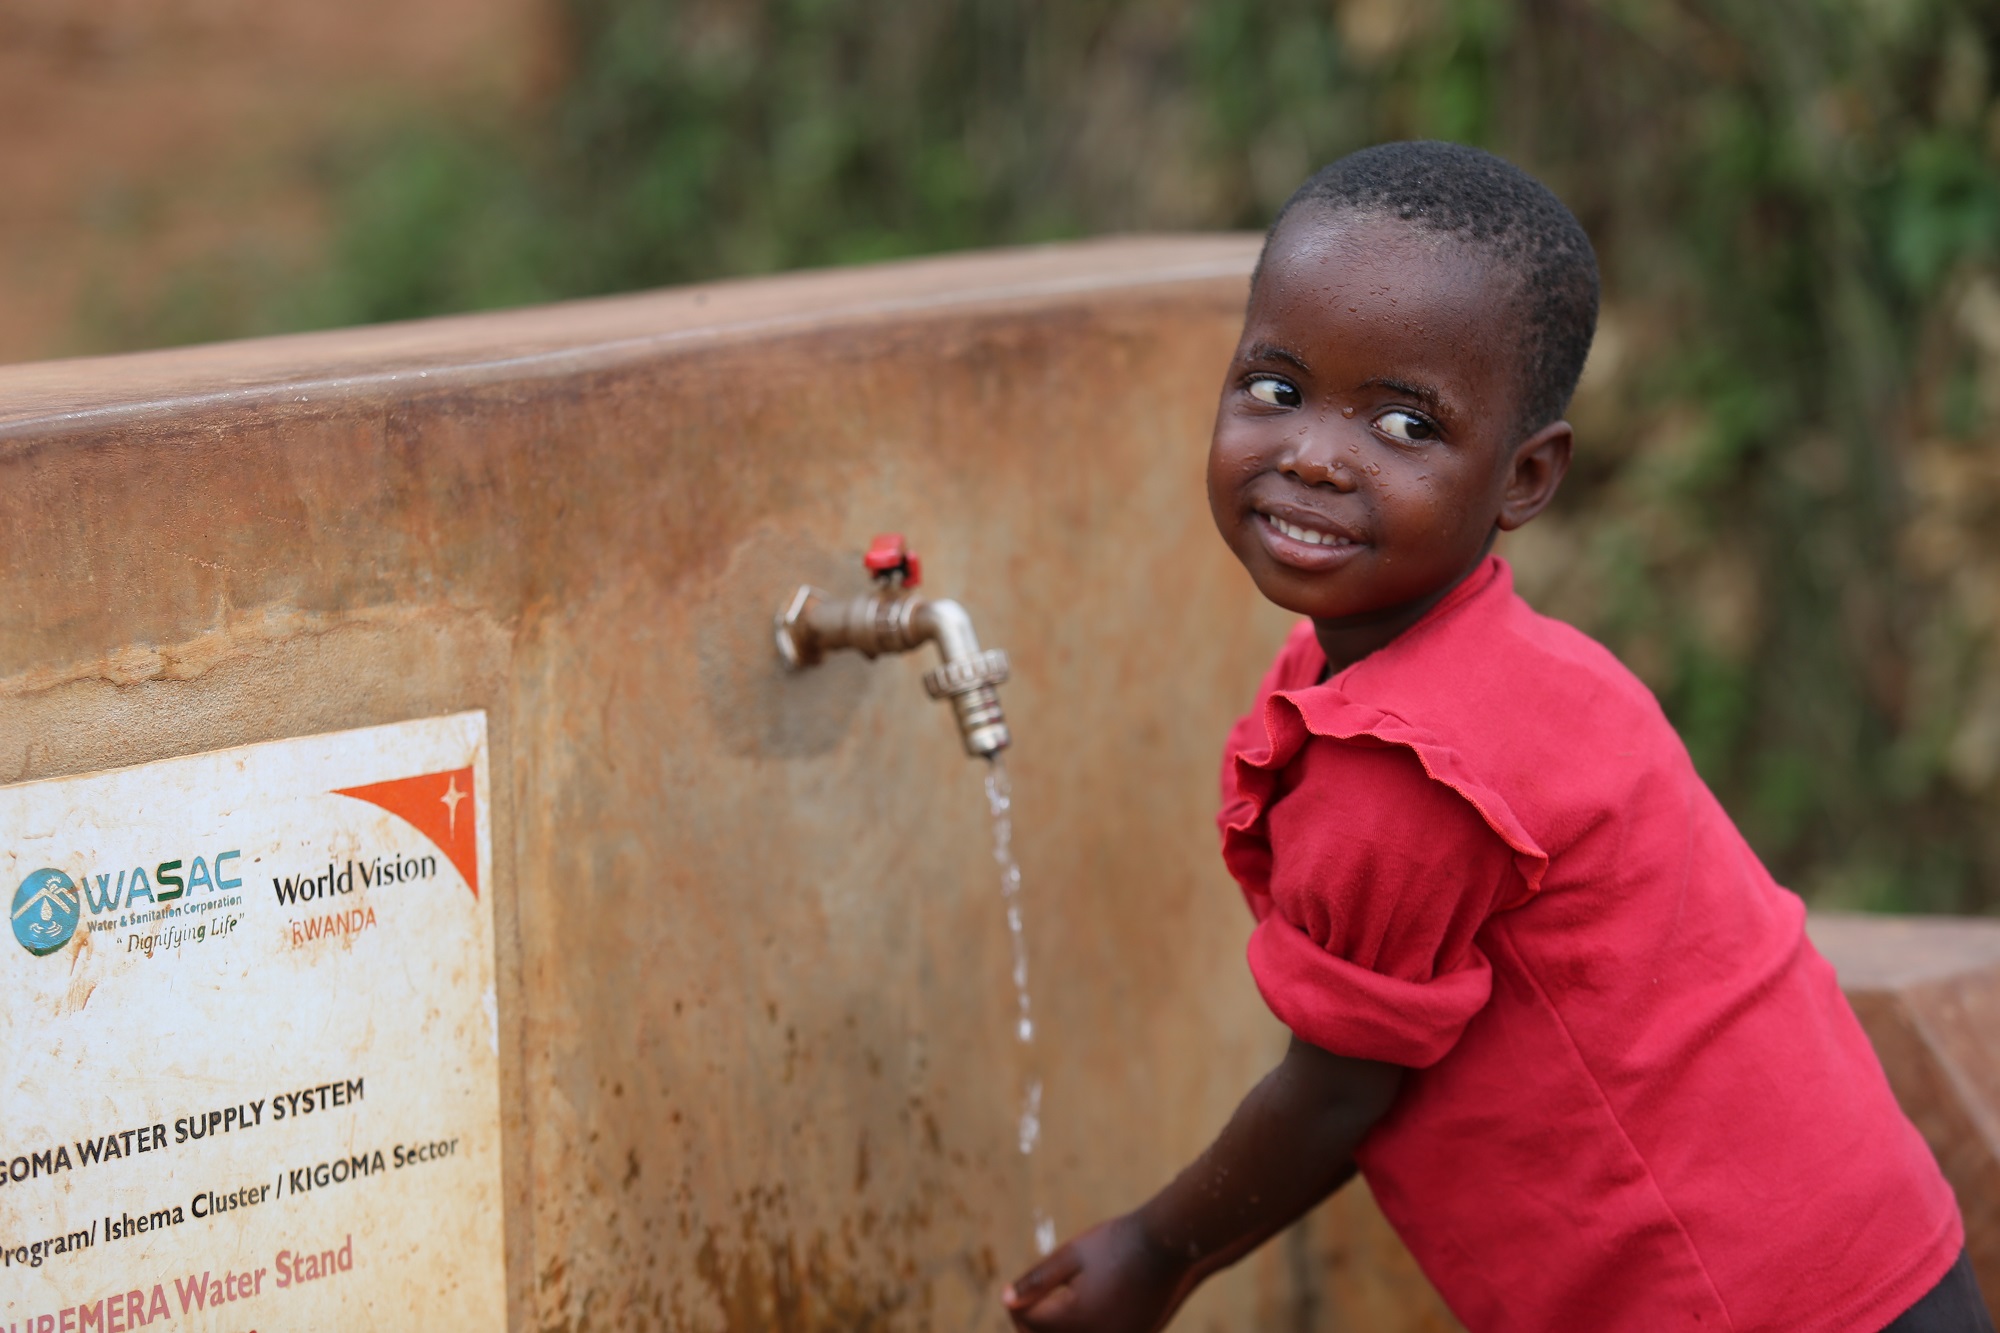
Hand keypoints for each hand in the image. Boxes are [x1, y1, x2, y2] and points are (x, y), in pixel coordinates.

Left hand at [1001, 1214, 1193, 1332]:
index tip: (1012, 1292)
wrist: (1171, 1243)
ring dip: (1054, 1332)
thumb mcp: (1072, 1254)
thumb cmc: (1118, 1241)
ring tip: (1047, 1311)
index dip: (1015, 1305)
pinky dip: (1083, 1331)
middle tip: (1022, 1306)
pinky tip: (1079, 1315)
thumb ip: (1037, 1281)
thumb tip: (1006, 1299)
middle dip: (1029, 1326)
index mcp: (1076, 1318)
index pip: (1028, 1322)